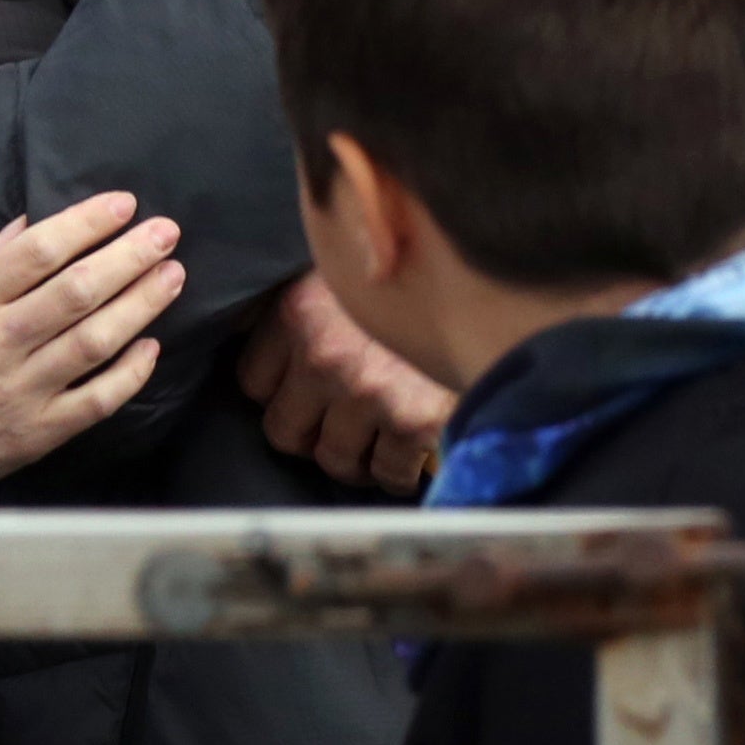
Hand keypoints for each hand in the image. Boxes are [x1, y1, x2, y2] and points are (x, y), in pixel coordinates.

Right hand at [0, 193, 185, 485]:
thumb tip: (29, 223)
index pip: (39, 252)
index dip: (86, 223)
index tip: (124, 204)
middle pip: (77, 291)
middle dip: (129, 256)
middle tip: (166, 233)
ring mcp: (22, 389)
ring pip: (94, 341)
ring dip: (141, 305)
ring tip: (172, 276)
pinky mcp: (38, 431)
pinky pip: (95, 401)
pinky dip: (129, 374)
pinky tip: (152, 347)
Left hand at [235, 272, 450, 495]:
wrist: (495, 281)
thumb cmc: (415, 276)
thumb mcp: (346, 271)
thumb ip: (304, 301)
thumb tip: (250, 329)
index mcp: (300, 309)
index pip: (252, 382)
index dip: (281, 390)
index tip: (303, 389)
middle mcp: (325, 353)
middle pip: (284, 432)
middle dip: (313, 431)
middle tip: (340, 419)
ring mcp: (369, 391)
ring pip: (335, 461)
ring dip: (356, 455)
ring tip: (378, 432)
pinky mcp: (414, 421)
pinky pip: (388, 474)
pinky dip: (398, 470)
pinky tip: (410, 444)